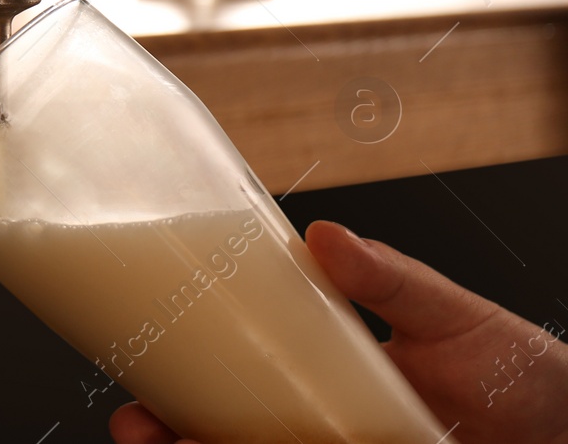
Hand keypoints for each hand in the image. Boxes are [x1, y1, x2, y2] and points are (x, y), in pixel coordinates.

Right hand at [109, 221, 567, 443]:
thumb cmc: (524, 376)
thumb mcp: (452, 315)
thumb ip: (390, 279)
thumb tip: (324, 236)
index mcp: (328, 383)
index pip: (237, 386)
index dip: (180, 388)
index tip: (141, 383)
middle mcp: (323, 430)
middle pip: (225, 436)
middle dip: (169, 434)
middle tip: (136, 424)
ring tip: (162, 442)